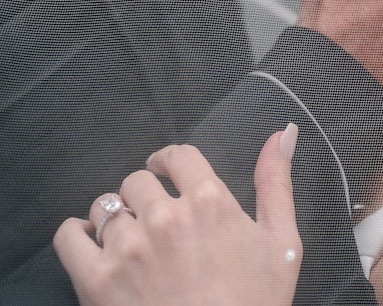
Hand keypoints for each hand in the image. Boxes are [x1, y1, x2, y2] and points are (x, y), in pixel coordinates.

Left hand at [54, 126, 301, 305]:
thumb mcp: (282, 244)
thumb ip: (276, 182)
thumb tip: (283, 131)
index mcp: (209, 200)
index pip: (176, 155)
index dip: (171, 163)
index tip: (167, 174)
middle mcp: (165, 216)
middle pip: (138, 180)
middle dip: (146, 197)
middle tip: (156, 225)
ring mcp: (128, 248)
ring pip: (107, 206)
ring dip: (117, 221)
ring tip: (130, 244)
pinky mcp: (97, 281)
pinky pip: (69, 236)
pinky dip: (77, 236)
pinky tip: (94, 249)